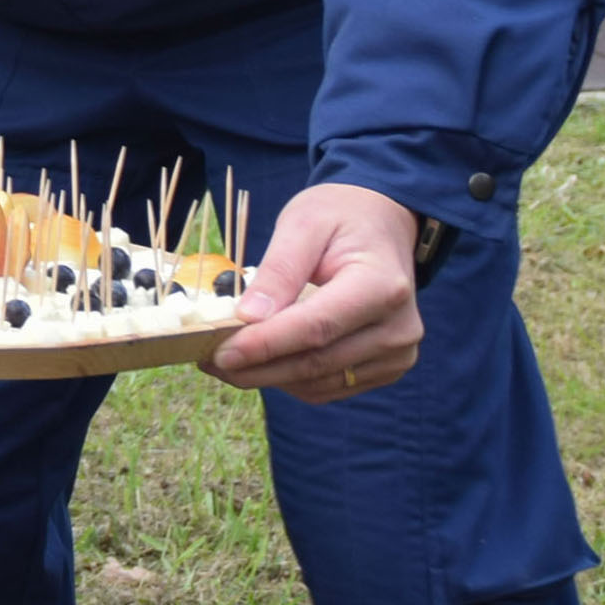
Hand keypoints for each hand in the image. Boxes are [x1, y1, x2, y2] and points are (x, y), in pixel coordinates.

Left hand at [204, 182, 425, 401]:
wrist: (382, 224)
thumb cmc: (341, 217)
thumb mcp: (305, 223)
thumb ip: (280, 269)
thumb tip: (248, 318)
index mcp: (383, 286)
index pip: (316, 328)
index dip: (265, 345)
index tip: (220, 352)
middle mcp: (397, 328)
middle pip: (315, 364)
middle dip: (255, 367)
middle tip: (207, 359)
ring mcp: (396, 354)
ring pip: (316, 383)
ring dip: (266, 377)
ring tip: (225, 360)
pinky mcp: (385, 369)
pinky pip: (326, 387)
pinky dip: (288, 379)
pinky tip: (260, 362)